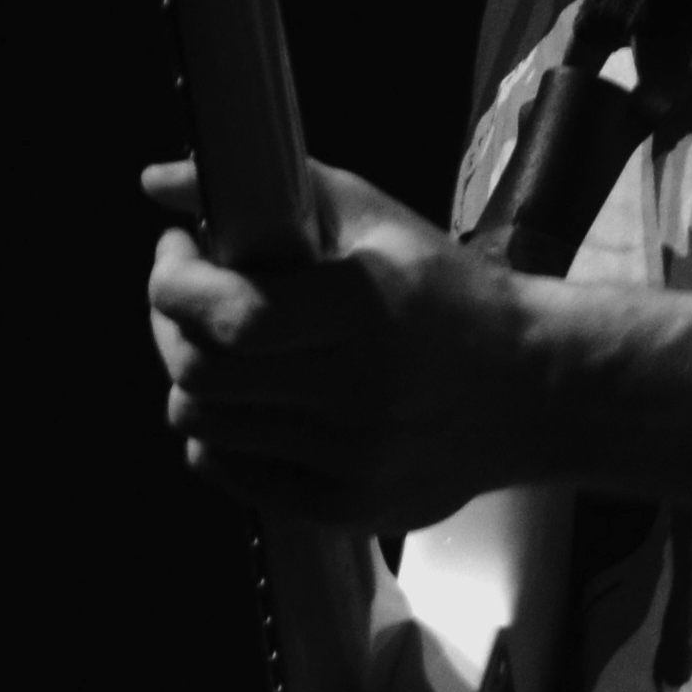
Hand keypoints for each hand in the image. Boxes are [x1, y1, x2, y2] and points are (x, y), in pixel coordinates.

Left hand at [144, 157, 541, 531]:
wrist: (536, 390)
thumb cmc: (447, 294)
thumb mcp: (375, 220)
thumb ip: (270, 191)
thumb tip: (155, 182)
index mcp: (371, 312)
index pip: (233, 317)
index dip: (177, 283)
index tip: (178, 251)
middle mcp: (362, 395)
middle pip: (201, 376)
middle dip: (171, 324)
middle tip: (188, 293)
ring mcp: (353, 463)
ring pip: (203, 428)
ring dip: (195, 378)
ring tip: (226, 346)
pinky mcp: (347, 509)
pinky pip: (231, 472)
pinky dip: (222, 433)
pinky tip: (253, 399)